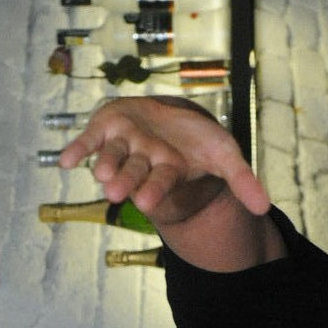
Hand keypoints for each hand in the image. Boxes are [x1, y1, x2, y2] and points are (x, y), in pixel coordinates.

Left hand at [60, 96, 270, 227]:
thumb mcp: (224, 153)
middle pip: (132, 171)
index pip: (160, 181)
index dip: (155, 190)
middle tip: (115, 193)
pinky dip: (75, 149)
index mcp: (167, 168)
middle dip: (124, 180)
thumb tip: (264, 209)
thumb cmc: (196, 140)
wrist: (169, 118)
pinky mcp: (104, 127)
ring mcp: (122, 143)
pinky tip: (63, 162)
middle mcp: (142, 158)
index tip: (148, 201)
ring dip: (103, 164)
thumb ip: (241, 180)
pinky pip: (87, 140)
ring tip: (97, 174)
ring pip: (110, 156)